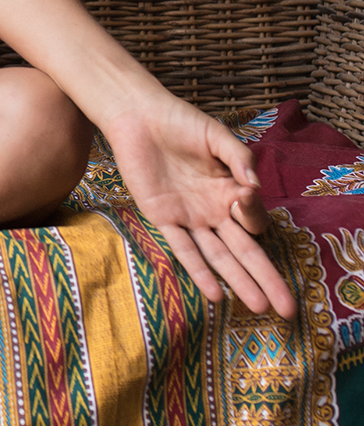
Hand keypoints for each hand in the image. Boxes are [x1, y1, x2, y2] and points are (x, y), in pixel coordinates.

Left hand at [101, 89, 294, 317]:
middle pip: (245, 250)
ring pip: (219, 257)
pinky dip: (199, 272)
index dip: (254, 215)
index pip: (254, 218)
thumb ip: (239, 158)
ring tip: (259, 307)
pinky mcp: (163, 218)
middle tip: (287, 308)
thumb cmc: (180, 122)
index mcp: (231, 189)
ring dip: (239, 282)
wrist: (138, 117)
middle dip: (267, 278)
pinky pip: (184, 250)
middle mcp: (214, 210)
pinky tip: (216, 294)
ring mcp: (190, 217)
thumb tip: (255, 186)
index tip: (244, 198)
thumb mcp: (216, 136)